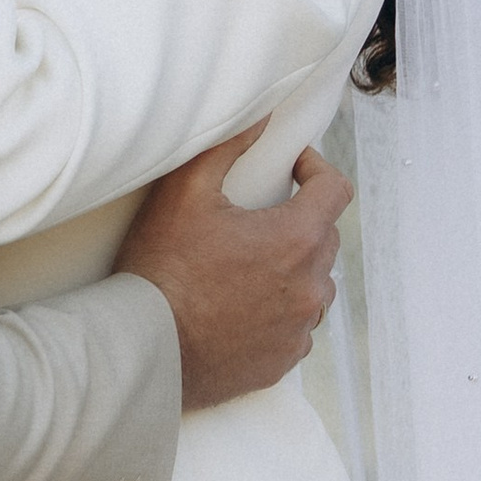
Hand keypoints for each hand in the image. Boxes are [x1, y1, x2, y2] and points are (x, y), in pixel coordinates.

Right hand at [117, 140, 351, 413]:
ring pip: (314, 285)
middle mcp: (311, 286)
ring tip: (247, 267)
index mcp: (296, 240)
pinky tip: (240, 309)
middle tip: (255, 217)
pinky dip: (279, 313)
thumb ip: (226, 148)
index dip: (314, 170)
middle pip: (325, 238)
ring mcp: (299, 328)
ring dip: (293, 270)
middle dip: (299, 220)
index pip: (335, 190)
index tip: (290, 169)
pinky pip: (296, 327)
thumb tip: (260, 119)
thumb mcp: (184, 194)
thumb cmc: (162, 270)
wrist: (145, 349)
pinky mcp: (283, 361)